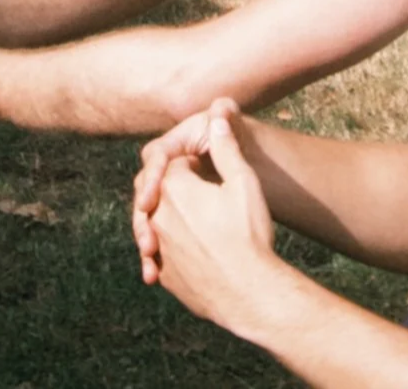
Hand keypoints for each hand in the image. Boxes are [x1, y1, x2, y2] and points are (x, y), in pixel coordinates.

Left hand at [144, 102, 285, 331]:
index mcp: (173, 188)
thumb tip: (217, 115)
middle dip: (180, 190)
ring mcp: (159, 247)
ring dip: (173, 220)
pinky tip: (194, 253)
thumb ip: (227, 148)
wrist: (249, 292)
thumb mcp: (244, 183)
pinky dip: (173, 251)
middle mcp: (157, 215)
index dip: (195, 165)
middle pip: (162, 192)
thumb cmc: (249, 234)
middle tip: (208, 199)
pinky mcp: (165, 275)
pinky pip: (162, 256)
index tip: (213, 174)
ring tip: (198, 226)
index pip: (175, 164)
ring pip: (158, 225)